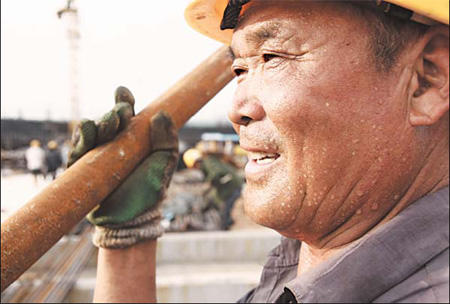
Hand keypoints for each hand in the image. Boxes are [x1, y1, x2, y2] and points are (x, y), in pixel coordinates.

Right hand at [67, 86, 178, 247]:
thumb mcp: (164, 164)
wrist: (129, 220)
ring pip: (93, 129)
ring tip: (108, 125)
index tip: (123, 92)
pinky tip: (87, 129)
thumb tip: (160, 113)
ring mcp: (98, 154)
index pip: (128, 116)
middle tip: (120, 114)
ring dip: (99, 122)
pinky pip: (78, 146)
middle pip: (110, 119)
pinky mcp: (82, 166)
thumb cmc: (149, 192)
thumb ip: (167, 140)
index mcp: (135, 141)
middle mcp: (115, 145)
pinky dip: (82, 135)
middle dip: (114, 112)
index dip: (124, 101)